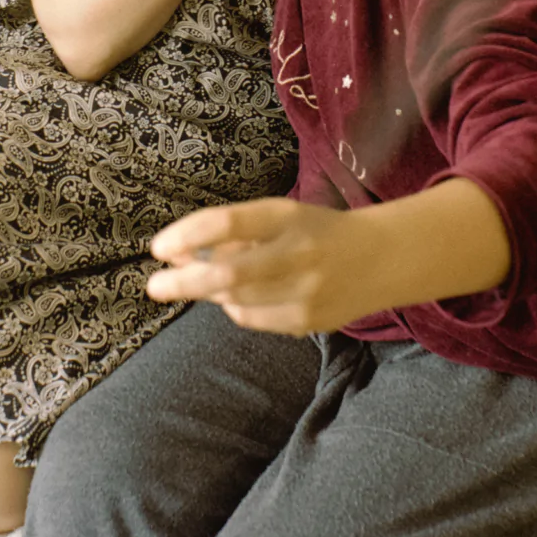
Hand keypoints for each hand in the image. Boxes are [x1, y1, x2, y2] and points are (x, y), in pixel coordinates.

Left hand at [146, 197, 385, 334]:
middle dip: (184, 281)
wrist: (382, 258)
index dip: (188, 235)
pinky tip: (239, 297)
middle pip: (228, 273)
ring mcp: (306, 291)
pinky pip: (253, 319)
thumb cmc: (316, 231)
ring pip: (235, 300)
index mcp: (288, 215)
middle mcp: (299, 253)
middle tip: (154, 286)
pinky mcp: (309, 321)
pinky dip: (235, 307)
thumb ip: (234, 232)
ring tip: (198, 283)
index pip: (229, 221)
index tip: (158, 247)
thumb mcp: (281, 215)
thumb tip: (176, 254)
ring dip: (207, 293)